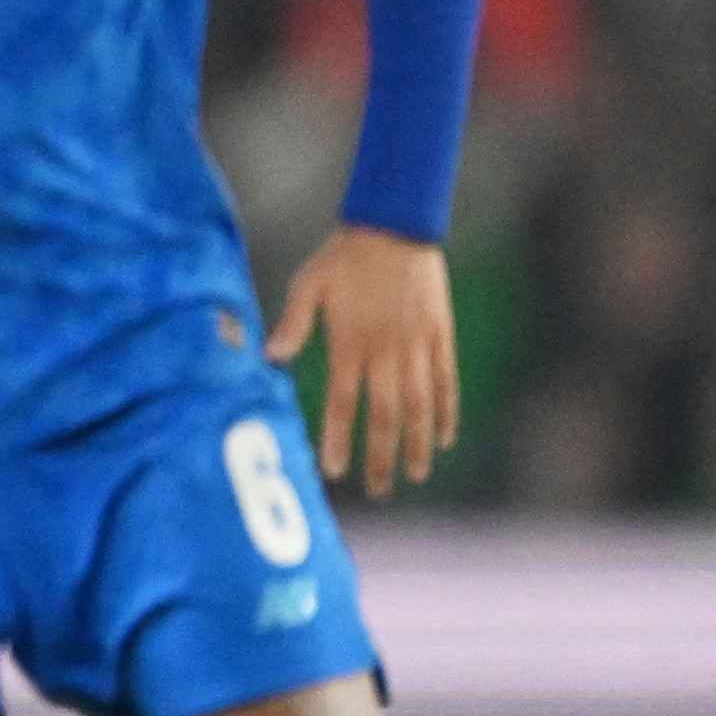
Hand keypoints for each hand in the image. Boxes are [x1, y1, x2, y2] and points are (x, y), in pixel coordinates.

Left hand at [265, 224, 458, 496]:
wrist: (394, 225)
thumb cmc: (342, 257)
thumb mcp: (307, 284)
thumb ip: (291, 323)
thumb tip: (268, 357)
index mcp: (351, 343)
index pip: (344, 404)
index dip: (340, 440)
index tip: (335, 473)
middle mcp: (387, 350)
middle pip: (386, 415)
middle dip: (381, 456)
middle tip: (379, 490)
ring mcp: (417, 344)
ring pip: (421, 405)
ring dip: (418, 443)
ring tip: (416, 474)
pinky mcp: (439, 334)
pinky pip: (446, 381)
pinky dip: (447, 411)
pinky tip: (444, 437)